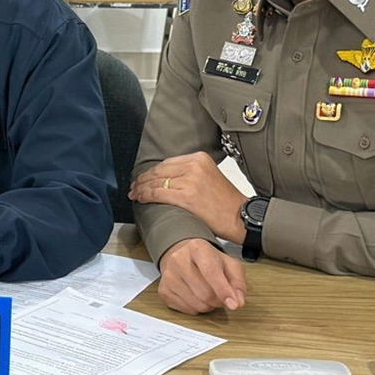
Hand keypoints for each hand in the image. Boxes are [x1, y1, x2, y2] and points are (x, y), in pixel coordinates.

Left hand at [129, 152, 247, 242]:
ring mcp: (190, 180)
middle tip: (134, 186)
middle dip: (143, 179)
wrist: (240, 216)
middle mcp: (194, 166)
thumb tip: (165, 177)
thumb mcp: (208, 176)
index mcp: (199, 158)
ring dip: (141, 189)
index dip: (151, 171)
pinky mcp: (186, 196)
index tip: (142, 178)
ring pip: (156, 182)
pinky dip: (146, 196)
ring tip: (134, 194)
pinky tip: (140, 199)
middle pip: (159, 171)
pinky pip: (158, 193)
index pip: (166, 163)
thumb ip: (189, 172)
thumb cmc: (225, 202)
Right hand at [157, 238, 246, 314]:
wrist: (184, 256)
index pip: (211, 272)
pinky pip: (187, 310)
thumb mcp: (229, 264)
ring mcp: (168, 275)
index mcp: (197, 248)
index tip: (233, 304)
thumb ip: (238, 282)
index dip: (224, 291)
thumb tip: (238, 301)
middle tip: (222, 296)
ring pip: (197, 304)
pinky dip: (197, 308)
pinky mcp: (163, 290)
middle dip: (218, 300)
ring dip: (209, 305)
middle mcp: (178, 260)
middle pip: (205, 293)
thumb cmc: (208, 261)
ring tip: (209, 294)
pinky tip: (196, 297)